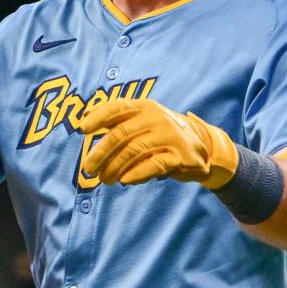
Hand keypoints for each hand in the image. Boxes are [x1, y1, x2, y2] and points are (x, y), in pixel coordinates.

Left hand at [79, 99, 238, 187]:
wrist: (202, 147)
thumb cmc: (162, 134)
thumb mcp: (143, 122)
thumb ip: (118, 121)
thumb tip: (85, 119)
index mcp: (145, 106)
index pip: (118, 106)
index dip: (99, 116)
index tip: (83, 129)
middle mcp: (157, 117)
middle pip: (121, 133)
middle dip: (101, 152)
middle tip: (88, 169)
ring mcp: (170, 135)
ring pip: (134, 151)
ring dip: (115, 167)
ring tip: (104, 179)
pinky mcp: (181, 156)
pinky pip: (154, 165)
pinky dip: (137, 174)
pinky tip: (125, 181)